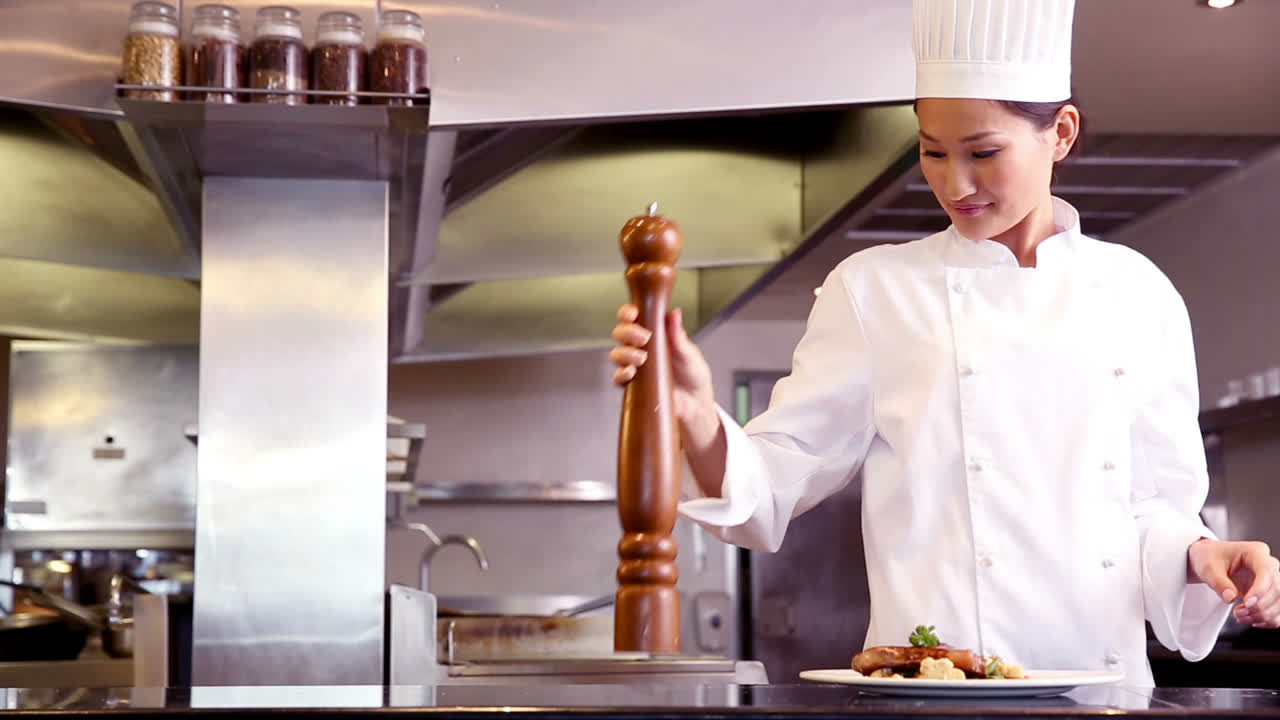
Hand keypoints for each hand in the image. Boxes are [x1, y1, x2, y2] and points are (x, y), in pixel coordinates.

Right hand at [609, 304, 715, 433]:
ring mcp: (635, 366)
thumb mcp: (689, 353)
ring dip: (625, 353)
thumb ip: (678, 335)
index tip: (633, 314)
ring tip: (642, 358)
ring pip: (617, 354)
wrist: (695, 401)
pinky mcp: (633, 384)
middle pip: (620, 333)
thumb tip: (675, 314)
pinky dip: (621, 374)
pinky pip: (618, 378)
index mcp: (654, 333)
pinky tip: (632, 373)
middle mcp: (641, 347)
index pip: (633, 318)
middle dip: (628, 332)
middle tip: (644, 338)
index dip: (628, 313)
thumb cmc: (693, 373)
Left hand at [1188, 538, 1279, 627]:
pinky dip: (1268, 620)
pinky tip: (1252, 621)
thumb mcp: (1207, 568)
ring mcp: (1271, 579)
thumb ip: (1218, 582)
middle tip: (1238, 613)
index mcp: (1255, 552)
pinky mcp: (1269, 593)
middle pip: (1277, 589)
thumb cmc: (1208, 558)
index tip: (1246, 603)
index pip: (1266, 572)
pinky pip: (1279, 610)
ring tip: (1240, 616)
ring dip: (1263, 615)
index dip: (1259, 590)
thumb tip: (1231, 598)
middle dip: (1260, 606)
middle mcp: (1268, 564)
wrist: (1208, 560)